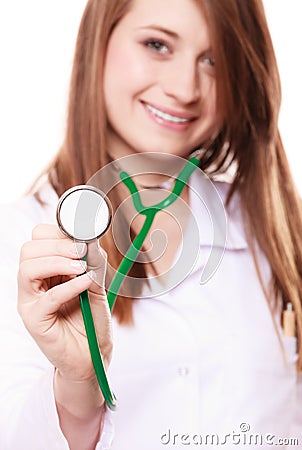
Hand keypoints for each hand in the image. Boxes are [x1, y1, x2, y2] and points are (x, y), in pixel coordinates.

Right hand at [18, 224, 112, 382]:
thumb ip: (92, 260)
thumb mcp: (95, 281)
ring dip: (58, 262)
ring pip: (28, 269)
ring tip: (81, 269)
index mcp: (45, 268)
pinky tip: (85, 282)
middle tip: (82, 252)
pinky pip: (46, 298)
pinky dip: (68, 286)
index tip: (82, 239)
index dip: (58, 233)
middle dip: (57, 245)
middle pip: (29, 249)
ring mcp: (30, 301)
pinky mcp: (34, 320)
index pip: (38, 238)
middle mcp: (33, 282)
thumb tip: (89, 237)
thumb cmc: (91, 316)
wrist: (92, 353)